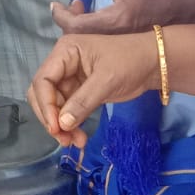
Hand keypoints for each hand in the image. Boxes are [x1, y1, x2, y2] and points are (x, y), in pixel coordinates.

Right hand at [26, 32, 157, 147]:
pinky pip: (67, 111)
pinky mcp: (79, 91)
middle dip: (51, 117)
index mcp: (65, 52)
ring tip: (76, 142)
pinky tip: (79, 138)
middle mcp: (62, 64)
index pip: (43, 80)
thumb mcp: (106, 80)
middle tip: (64, 139)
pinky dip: (70, 125)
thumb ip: (82, 102)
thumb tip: (61, 125)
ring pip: (54, 106)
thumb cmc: (129, 62)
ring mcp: (70, 78)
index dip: (45, 105)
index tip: (55, 128)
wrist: (152, 64)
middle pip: (43, 94)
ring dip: (61, 126)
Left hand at [51, 0, 183, 34]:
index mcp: (113, 21)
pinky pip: (98, 42)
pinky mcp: (122, 45)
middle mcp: (114, 39)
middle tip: (66, 4)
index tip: (55, 3)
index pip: (75, 26)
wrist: (181, 6)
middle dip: (67, 21)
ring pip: (87, 41)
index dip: (60, 15)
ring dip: (77, 24)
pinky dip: (89, 29)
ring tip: (77, 5)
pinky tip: (90, 15)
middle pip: (78, 38)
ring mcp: (118, 45)